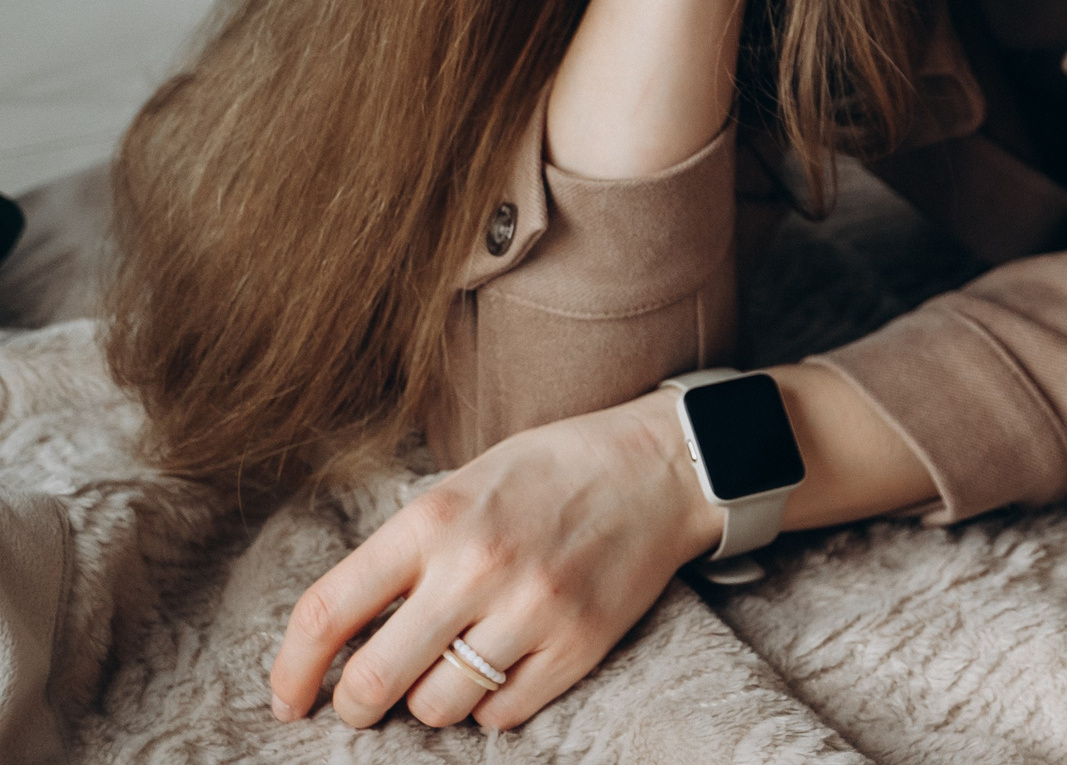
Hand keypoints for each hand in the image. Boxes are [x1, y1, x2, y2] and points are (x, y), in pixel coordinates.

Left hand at [270, 363, 938, 729]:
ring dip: (431, 701)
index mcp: (433, 517)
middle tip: (364, 700)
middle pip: (373, 681)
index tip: (287, 700)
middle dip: (355, 705)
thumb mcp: (464, 484)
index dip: (291, 671)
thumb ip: (405, 550)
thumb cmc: (552, 471)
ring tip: (453, 667)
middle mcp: (476, 566)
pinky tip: (504, 668)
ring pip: (437, 707)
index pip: (328, 612)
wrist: (662, 467)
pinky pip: (502, 715)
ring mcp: (532, 609)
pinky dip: (490, 706)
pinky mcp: (580, 644)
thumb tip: (341, 635)